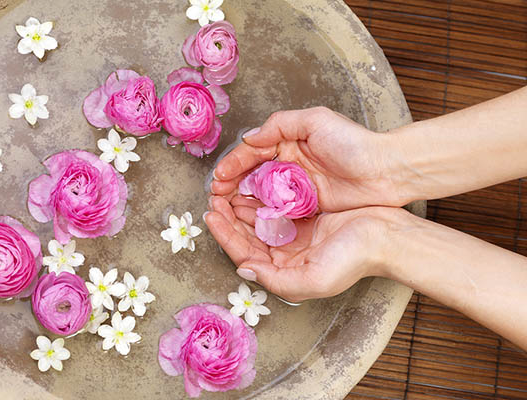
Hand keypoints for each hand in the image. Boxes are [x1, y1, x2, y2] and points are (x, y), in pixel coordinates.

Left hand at [205, 195, 402, 301]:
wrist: (386, 237)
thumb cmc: (353, 260)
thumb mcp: (313, 279)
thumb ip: (275, 280)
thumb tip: (244, 271)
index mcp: (283, 271)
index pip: (244, 254)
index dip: (224, 236)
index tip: (211, 215)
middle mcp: (285, 255)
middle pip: (246, 236)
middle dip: (228, 218)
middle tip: (213, 197)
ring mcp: (294, 235)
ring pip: (258, 220)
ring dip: (241, 206)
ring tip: (226, 189)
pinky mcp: (305, 217)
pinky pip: (275, 207)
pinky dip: (261, 198)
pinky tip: (251, 186)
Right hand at [211, 107, 404, 211]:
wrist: (385, 172)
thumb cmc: (354, 143)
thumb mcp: (316, 121)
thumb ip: (280, 124)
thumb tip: (250, 137)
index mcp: (288, 141)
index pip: (252, 152)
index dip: (233, 164)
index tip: (219, 177)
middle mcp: (288, 164)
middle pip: (251, 174)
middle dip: (231, 184)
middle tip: (216, 196)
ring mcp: (296, 186)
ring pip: (260, 193)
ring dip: (241, 199)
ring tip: (225, 208)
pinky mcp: (305, 205)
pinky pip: (276, 209)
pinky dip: (260, 212)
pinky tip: (248, 218)